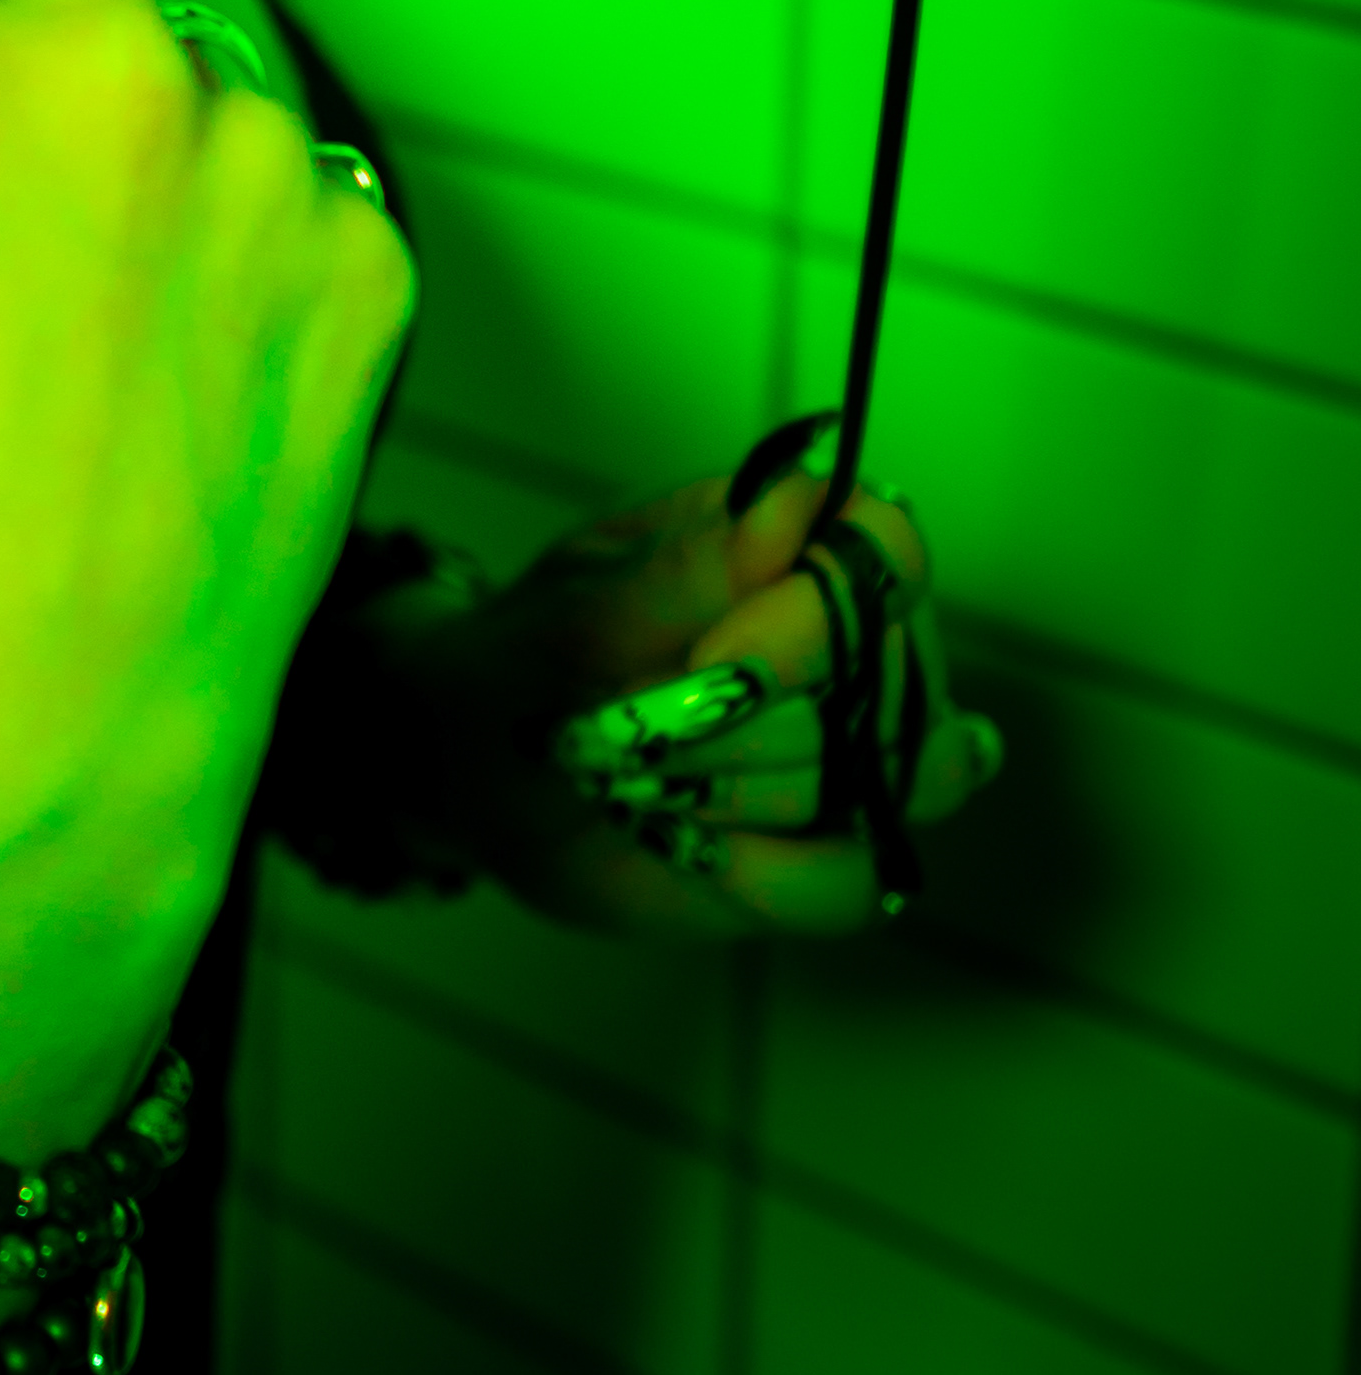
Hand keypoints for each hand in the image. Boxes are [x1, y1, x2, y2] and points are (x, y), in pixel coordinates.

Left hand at [374, 435, 1003, 939]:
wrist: (483, 775)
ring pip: (887, 781)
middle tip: (635, 732)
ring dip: (749, 794)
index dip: (821, 612)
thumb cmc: (529, 663)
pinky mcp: (837, 850)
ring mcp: (856, 752)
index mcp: (780, 548)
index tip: (711, 660)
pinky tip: (700, 853)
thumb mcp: (579, 618)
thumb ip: (687, 571)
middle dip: (747, 725)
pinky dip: (775, 877)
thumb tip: (794, 496)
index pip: (883, 548)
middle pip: (891, 675)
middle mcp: (845, 645)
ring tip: (646, 782)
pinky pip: (862, 879)